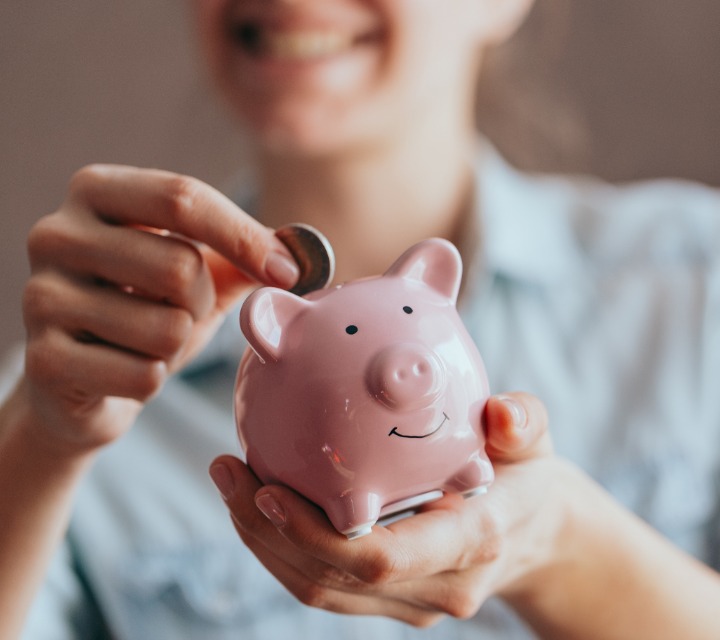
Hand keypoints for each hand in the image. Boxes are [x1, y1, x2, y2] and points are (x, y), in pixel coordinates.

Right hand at [20, 164, 298, 453]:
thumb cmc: (147, 311)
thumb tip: (304, 254)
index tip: (288, 273)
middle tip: (178, 313)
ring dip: (177, 347)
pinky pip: (143, 377)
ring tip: (147, 343)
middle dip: (201, 305)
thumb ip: (246, 254)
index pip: (182, 198)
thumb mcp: (199, 272)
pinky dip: (153, 382)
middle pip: (180, 267)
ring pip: (166, 329)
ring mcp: (39, 297)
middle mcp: (56, 234)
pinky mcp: (41, 361)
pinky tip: (124, 372)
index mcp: (98, 192)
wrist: (84, 380)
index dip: (244, 237)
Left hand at [211, 392, 560, 627]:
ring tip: (230, 482)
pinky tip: (260, 499)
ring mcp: (411, 601)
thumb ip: (523, 422)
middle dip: (267, 532)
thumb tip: (500, 414)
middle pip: (333, 580)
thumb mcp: (535, 439)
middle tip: (227, 471)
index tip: (268, 490)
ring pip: (319, 588)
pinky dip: (284, 545)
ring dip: (264, 541)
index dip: (318, 536)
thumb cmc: (527, 476)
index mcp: (469, 544)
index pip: (383, 561)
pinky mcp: (392, 598)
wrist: (536, 535)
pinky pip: (326, 582)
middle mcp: (435, 586)